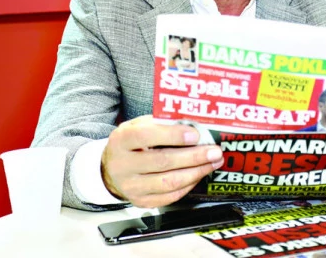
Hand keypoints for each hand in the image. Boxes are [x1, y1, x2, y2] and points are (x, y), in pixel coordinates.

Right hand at [101, 115, 223, 207]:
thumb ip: (162, 123)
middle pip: (162, 161)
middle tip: (214, 151)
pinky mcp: (140, 201)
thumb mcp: (140, 125)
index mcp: (122, 140)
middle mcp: (122, 165)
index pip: (146, 135)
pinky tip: (199, 175)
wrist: (111, 167)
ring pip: (168, 182)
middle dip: (193, 156)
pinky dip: (188, 185)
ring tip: (212, 163)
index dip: (173, 135)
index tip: (195, 134)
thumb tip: (194, 124)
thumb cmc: (132, 142)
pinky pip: (169, 197)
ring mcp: (130, 186)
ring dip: (196, 172)